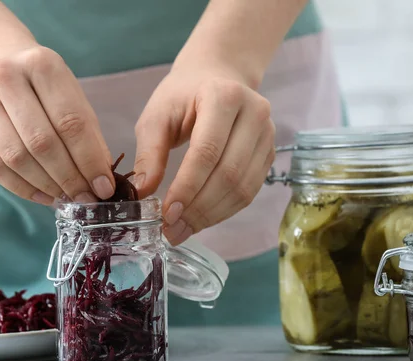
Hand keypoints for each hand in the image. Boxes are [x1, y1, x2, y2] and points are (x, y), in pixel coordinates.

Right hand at [0, 44, 114, 204]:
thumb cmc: (42, 84)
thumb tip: (100, 178)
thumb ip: (87, 133)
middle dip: (69, 178)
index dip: (89, 160)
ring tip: (67, 197)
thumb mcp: (71, 94)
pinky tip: (43, 196)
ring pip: (16, 158)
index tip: (104, 187)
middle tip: (86, 198)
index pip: (71, 122)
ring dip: (46, 185)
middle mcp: (6, 78)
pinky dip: (22, 188)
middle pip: (41, 142)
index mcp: (42, 65)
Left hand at [133, 66, 275, 245]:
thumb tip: (143, 193)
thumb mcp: (156, 117)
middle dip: (198, 208)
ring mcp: (268, 134)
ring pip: (243, 187)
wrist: (217, 77)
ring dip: (212, 215)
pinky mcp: (268, 153)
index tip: (167, 213)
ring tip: (183, 230)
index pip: (207, 151)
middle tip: (172, 230)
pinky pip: (250, 190)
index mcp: (224, 96)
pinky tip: (201, 219)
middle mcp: (254, 113)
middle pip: (229, 173)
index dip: (188, 187)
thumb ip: (149, 154)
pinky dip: (224, 210)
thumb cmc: (182, 96)